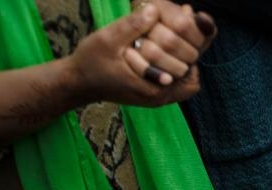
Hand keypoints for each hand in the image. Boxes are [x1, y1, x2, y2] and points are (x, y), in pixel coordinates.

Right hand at [65, 1, 215, 105]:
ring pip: (186, 81)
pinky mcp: (153, 95)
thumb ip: (132, 26)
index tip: (186, 27)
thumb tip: (154, 9)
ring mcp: (158, 98)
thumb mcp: (107, 39)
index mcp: (153, 88)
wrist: (79, 82)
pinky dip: (175, 65)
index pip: (190, 75)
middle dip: (190, 52)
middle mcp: (160, 98)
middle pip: (192, 78)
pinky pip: (176, 83)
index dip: (193, 50)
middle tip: (184, 27)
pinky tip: (165, 46)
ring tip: (176, 35)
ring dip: (184, 58)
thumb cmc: (91, 61)